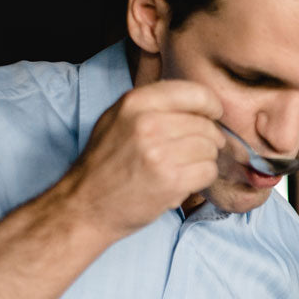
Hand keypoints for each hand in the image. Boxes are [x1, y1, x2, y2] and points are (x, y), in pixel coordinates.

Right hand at [60, 80, 224, 236]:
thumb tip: (203, 102)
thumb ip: (155, 104)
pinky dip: (202, 177)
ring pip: (210, 148)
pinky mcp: (170, 181)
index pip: (196, 93)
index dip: (211, 105)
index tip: (212, 115)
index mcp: (136, 102)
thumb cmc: (106, 162)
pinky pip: (209, 171)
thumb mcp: (118, 118)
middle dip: (208, 139)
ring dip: (204, 160)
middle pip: (206, 125)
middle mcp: (147, 124)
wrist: (86, 204)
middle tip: (194, 150)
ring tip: (183, 166)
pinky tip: (184, 180)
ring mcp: (159, 153)